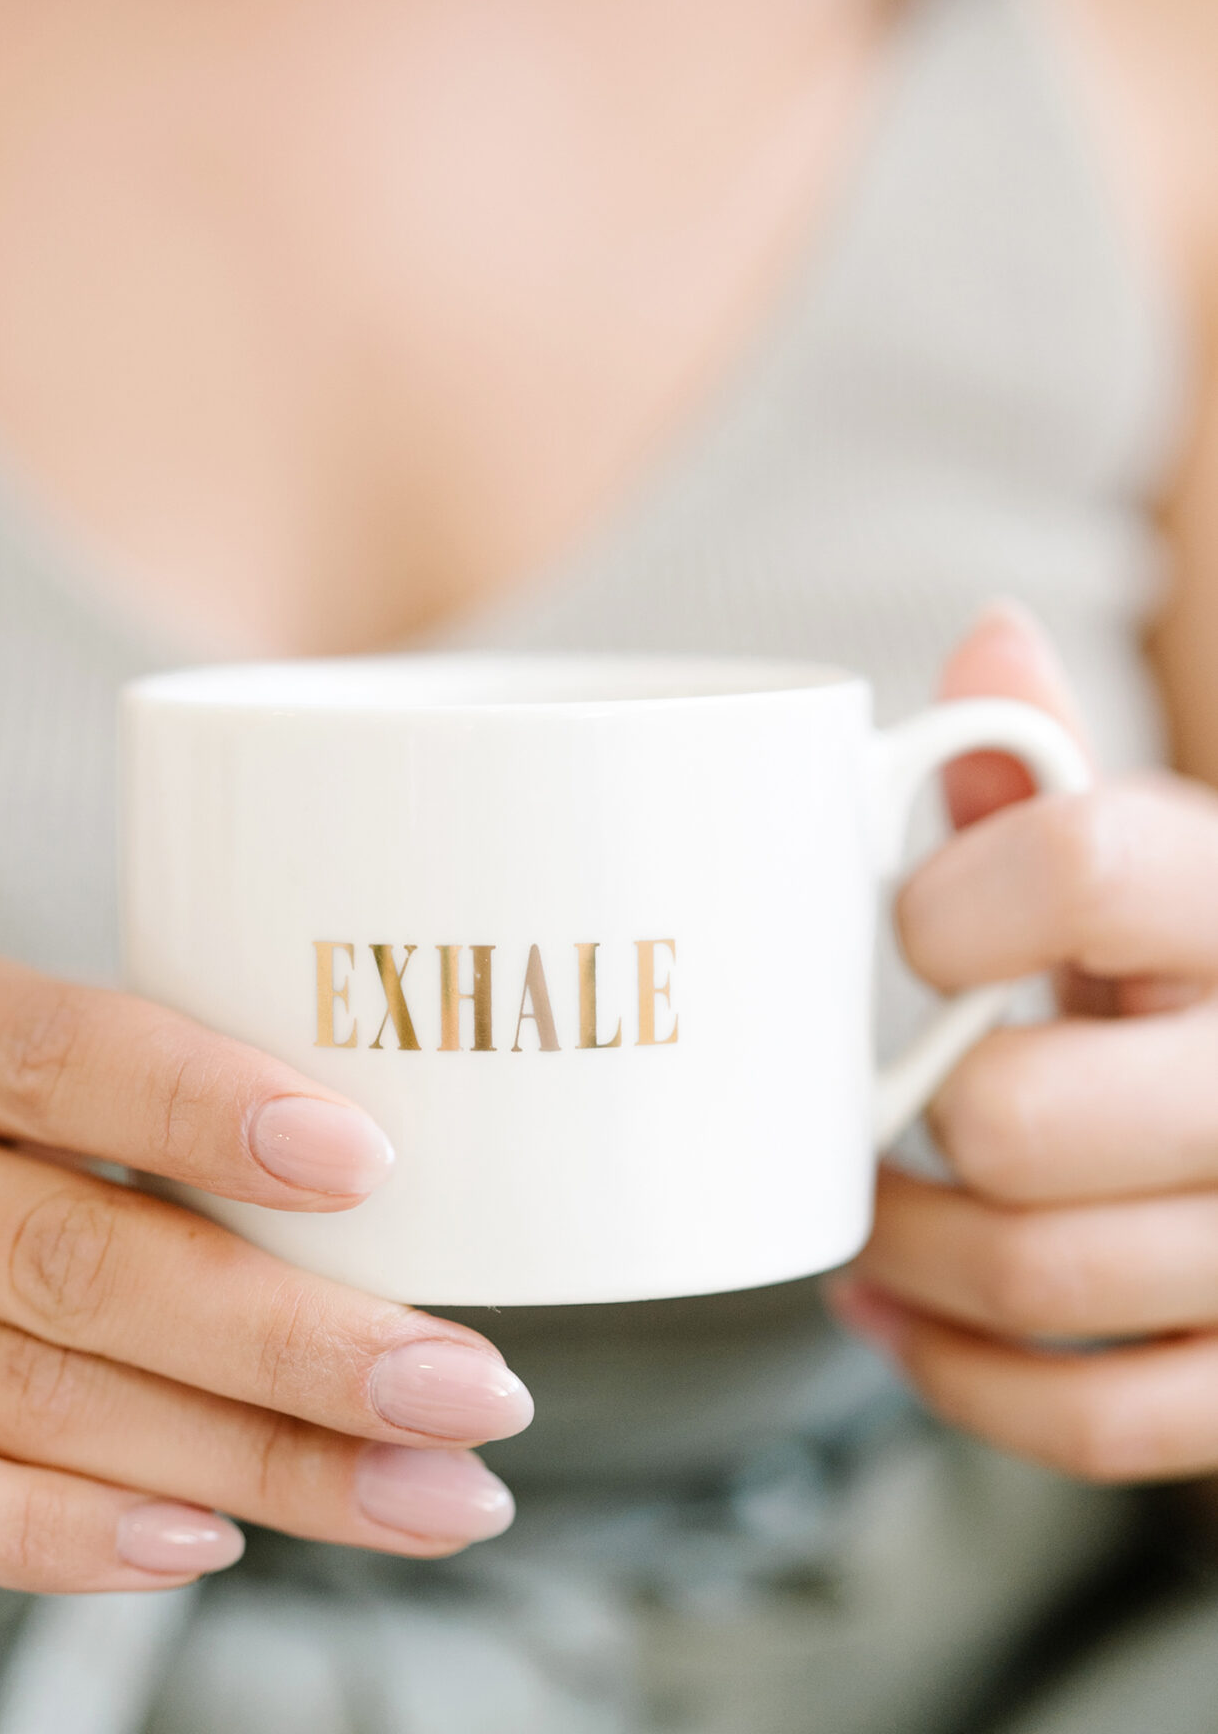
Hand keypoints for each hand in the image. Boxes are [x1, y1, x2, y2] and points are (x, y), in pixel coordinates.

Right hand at [0, 944, 530, 1607]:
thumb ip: (106, 1134)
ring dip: (254, 1456)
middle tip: (468, 1385)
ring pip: (37, 1394)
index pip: (61, 1048)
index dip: (217, 1106)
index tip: (378, 1165)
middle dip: (301, 1333)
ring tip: (418, 1493)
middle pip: (81, 1250)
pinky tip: (208, 1544)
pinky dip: (78, 1534)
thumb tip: (387, 1213)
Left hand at [830, 605, 1217, 1482]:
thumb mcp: (1144, 857)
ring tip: (870, 1209)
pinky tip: (897, 1314)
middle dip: (914, 1116)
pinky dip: (963, 1378)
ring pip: (1041, 1276)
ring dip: (910, 1253)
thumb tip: (989, 636)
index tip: (917, 933)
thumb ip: (1047, 767)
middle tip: (870, 1103)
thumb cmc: (1186, 966)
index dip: (953, 904)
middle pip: (1021, 1117)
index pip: (1084, 869)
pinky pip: (1097, 1420)